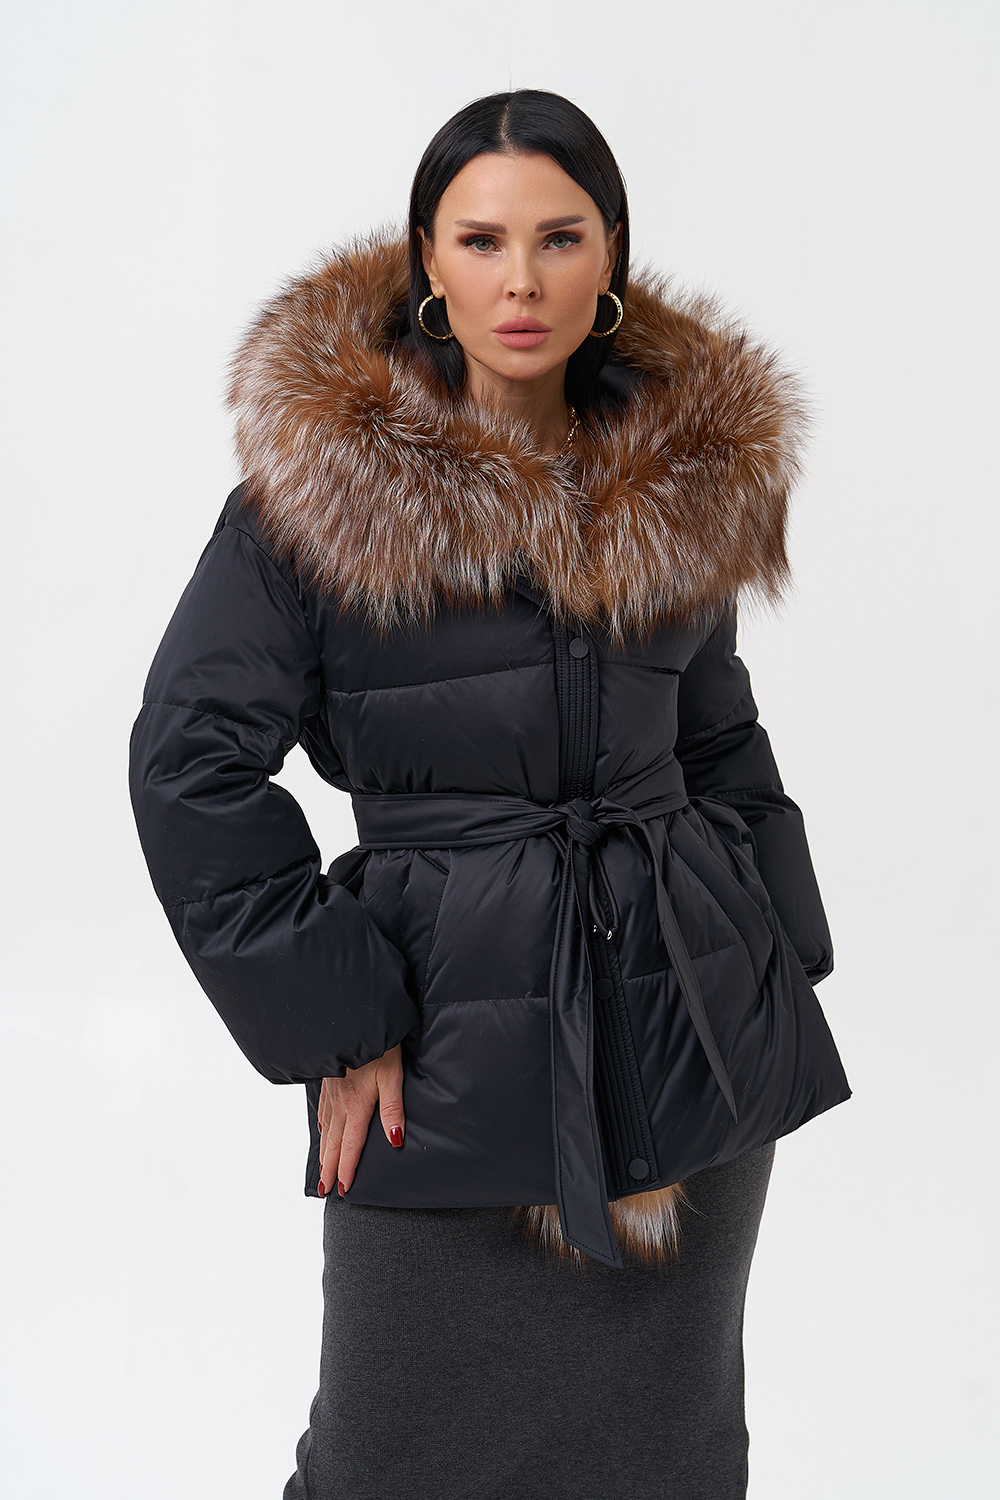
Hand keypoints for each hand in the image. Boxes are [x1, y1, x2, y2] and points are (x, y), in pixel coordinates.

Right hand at [317, 1044, 405, 1197]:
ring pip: (326, 1129)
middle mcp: (340, 1102)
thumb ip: (393, 1109)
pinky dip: (322, 1127)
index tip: (343, 1190)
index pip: (351, 1145)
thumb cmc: (380, 1046)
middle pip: (334, 1142)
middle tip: (325, 1191)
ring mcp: (332, 1091)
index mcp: (357, 1104)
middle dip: (329, 1168)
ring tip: (322, 1170)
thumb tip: (395, 1140)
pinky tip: (323, 1131)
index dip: (347, 1169)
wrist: (356, 1018)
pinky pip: (323, 1110)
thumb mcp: (393, 1076)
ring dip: (324, 1152)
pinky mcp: (329, 1080)